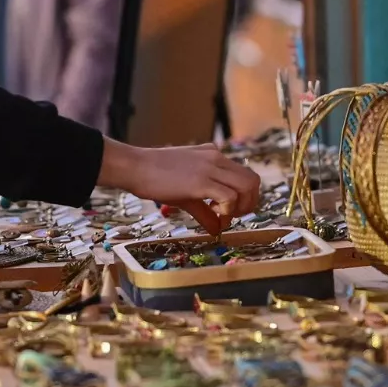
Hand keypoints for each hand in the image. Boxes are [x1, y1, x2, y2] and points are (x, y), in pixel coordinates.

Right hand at [97, 139, 260, 236]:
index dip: (246, 197)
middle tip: (234, 216)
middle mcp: (216, 157)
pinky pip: (229, 197)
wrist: (134, 166)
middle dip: (249, 203)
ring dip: (241, 207)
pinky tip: (214, 216)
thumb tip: (216, 231)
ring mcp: (210, 167)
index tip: (232, 211)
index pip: (245, 174)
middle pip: (253, 180)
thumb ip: (204, 209)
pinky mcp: (201, 181)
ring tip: (223, 216)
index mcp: (213, 155)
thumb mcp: (185, 192)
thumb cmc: (153, 177)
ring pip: (247, 186)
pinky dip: (228, 211)